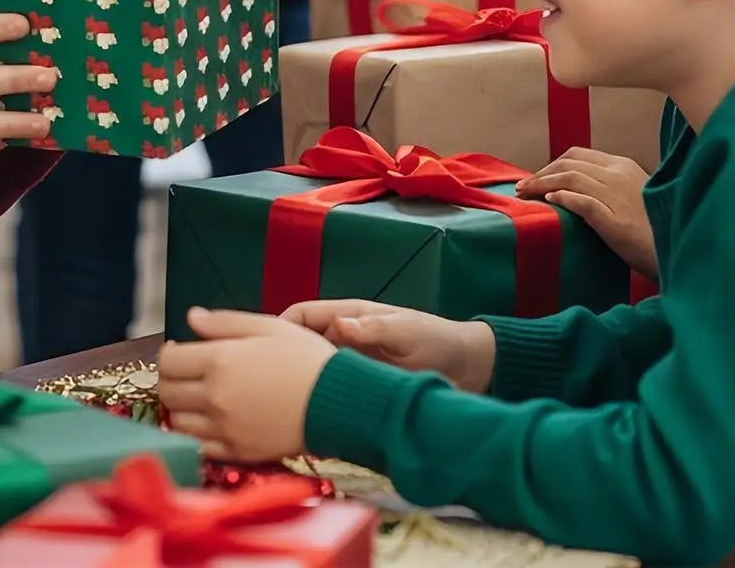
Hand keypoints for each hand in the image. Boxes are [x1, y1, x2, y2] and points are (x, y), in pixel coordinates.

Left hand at [158, 308, 335, 461]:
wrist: (339, 403)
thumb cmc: (308, 359)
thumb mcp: (268, 326)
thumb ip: (224, 322)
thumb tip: (191, 317)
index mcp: (219, 361)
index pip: (168, 360)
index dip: (170, 353)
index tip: (181, 350)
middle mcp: (216, 397)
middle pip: (167, 392)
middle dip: (171, 380)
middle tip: (188, 374)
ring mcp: (226, 429)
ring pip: (179, 422)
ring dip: (182, 409)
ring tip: (200, 397)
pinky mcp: (239, 453)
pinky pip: (200, 448)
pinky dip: (197, 436)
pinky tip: (212, 422)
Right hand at [281, 299, 494, 392]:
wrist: (471, 368)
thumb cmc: (438, 340)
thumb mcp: (407, 331)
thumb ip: (374, 328)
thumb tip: (338, 324)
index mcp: (349, 316)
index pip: (301, 315)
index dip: (279, 328)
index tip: (262, 352)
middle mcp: (343, 338)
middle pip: (300, 344)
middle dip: (283, 361)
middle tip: (270, 390)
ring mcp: (351, 363)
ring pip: (313, 370)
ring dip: (301, 385)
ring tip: (287, 409)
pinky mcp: (361, 386)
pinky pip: (332, 390)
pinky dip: (320, 401)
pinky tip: (314, 419)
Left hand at [516, 149, 655, 277]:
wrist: (680, 253)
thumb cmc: (654, 228)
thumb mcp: (632, 196)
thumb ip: (607, 186)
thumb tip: (569, 187)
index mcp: (623, 166)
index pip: (576, 155)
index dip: (551, 165)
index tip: (537, 178)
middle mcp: (618, 175)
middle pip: (567, 164)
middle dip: (540, 173)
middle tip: (523, 187)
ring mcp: (617, 195)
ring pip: (569, 178)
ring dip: (541, 184)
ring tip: (526, 194)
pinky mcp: (615, 219)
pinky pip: (582, 201)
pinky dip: (563, 198)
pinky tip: (550, 201)